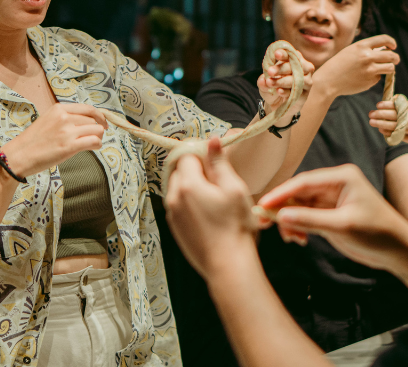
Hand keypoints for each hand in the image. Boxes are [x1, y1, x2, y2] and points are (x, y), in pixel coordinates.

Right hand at [1, 103, 106, 176]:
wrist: (19, 155)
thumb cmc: (32, 141)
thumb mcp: (48, 120)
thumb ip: (64, 118)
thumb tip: (85, 121)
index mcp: (59, 109)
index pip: (87, 108)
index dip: (99, 116)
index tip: (102, 122)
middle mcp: (64, 117)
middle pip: (93, 120)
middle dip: (97, 128)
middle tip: (94, 137)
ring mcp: (67, 131)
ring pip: (96, 130)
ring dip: (98, 137)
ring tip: (92, 143)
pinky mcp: (69, 146)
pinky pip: (94, 141)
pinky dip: (97, 144)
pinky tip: (93, 148)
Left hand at [164, 137, 259, 279]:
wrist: (229, 266)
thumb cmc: (235, 227)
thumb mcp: (234, 189)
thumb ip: (219, 163)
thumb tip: (211, 141)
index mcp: (187, 184)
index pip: (186, 154)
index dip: (200, 151)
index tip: (214, 157)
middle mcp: (173, 197)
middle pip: (179, 170)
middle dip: (195, 168)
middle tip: (218, 178)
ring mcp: (172, 214)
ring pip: (178, 188)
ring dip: (192, 185)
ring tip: (216, 197)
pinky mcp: (175, 228)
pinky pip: (179, 205)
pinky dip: (190, 202)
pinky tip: (209, 212)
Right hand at [256, 164, 407, 271]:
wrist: (398, 251)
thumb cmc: (378, 233)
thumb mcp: (342, 227)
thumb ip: (309, 220)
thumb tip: (280, 216)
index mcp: (341, 177)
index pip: (303, 182)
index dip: (280, 193)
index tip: (263, 205)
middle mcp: (334, 185)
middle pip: (297, 193)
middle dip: (282, 209)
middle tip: (263, 223)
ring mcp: (330, 200)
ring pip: (298, 206)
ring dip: (290, 221)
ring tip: (292, 238)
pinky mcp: (329, 214)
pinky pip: (305, 217)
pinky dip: (298, 227)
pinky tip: (299, 239)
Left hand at [262, 47, 314, 110]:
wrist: (276, 103)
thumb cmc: (272, 87)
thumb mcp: (264, 83)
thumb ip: (263, 80)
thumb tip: (263, 80)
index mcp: (293, 60)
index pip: (290, 54)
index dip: (284, 53)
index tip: (276, 54)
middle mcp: (303, 68)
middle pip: (295, 65)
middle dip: (281, 68)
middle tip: (270, 71)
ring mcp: (306, 81)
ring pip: (297, 79)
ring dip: (283, 80)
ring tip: (270, 82)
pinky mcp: (305, 94)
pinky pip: (297, 91)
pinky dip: (287, 91)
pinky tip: (278, 91)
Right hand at [313, 35, 399, 99]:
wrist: (327, 81)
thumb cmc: (338, 65)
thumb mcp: (350, 51)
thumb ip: (366, 49)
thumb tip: (385, 50)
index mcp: (361, 46)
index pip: (384, 40)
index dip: (391, 42)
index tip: (393, 46)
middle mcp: (367, 57)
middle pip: (391, 56)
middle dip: (395, 58)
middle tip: (395, 60)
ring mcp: (369, 70)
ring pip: (390, 68)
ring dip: (389, 68)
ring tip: (383, 70)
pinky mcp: (370, 81)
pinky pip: (378, 78)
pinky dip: (374, 78)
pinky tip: (363, 78)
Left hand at [370, 100, 407, 166]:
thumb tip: (393, 99)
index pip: (404, 105)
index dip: (389, 105)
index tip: (378, 105)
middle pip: (399, 115)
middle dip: (383, 114)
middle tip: (371, 113)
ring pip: (398, 126)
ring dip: (383, 124)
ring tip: (372, 122)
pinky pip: (401, 136)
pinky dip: (390, 133)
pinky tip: (382, 131)